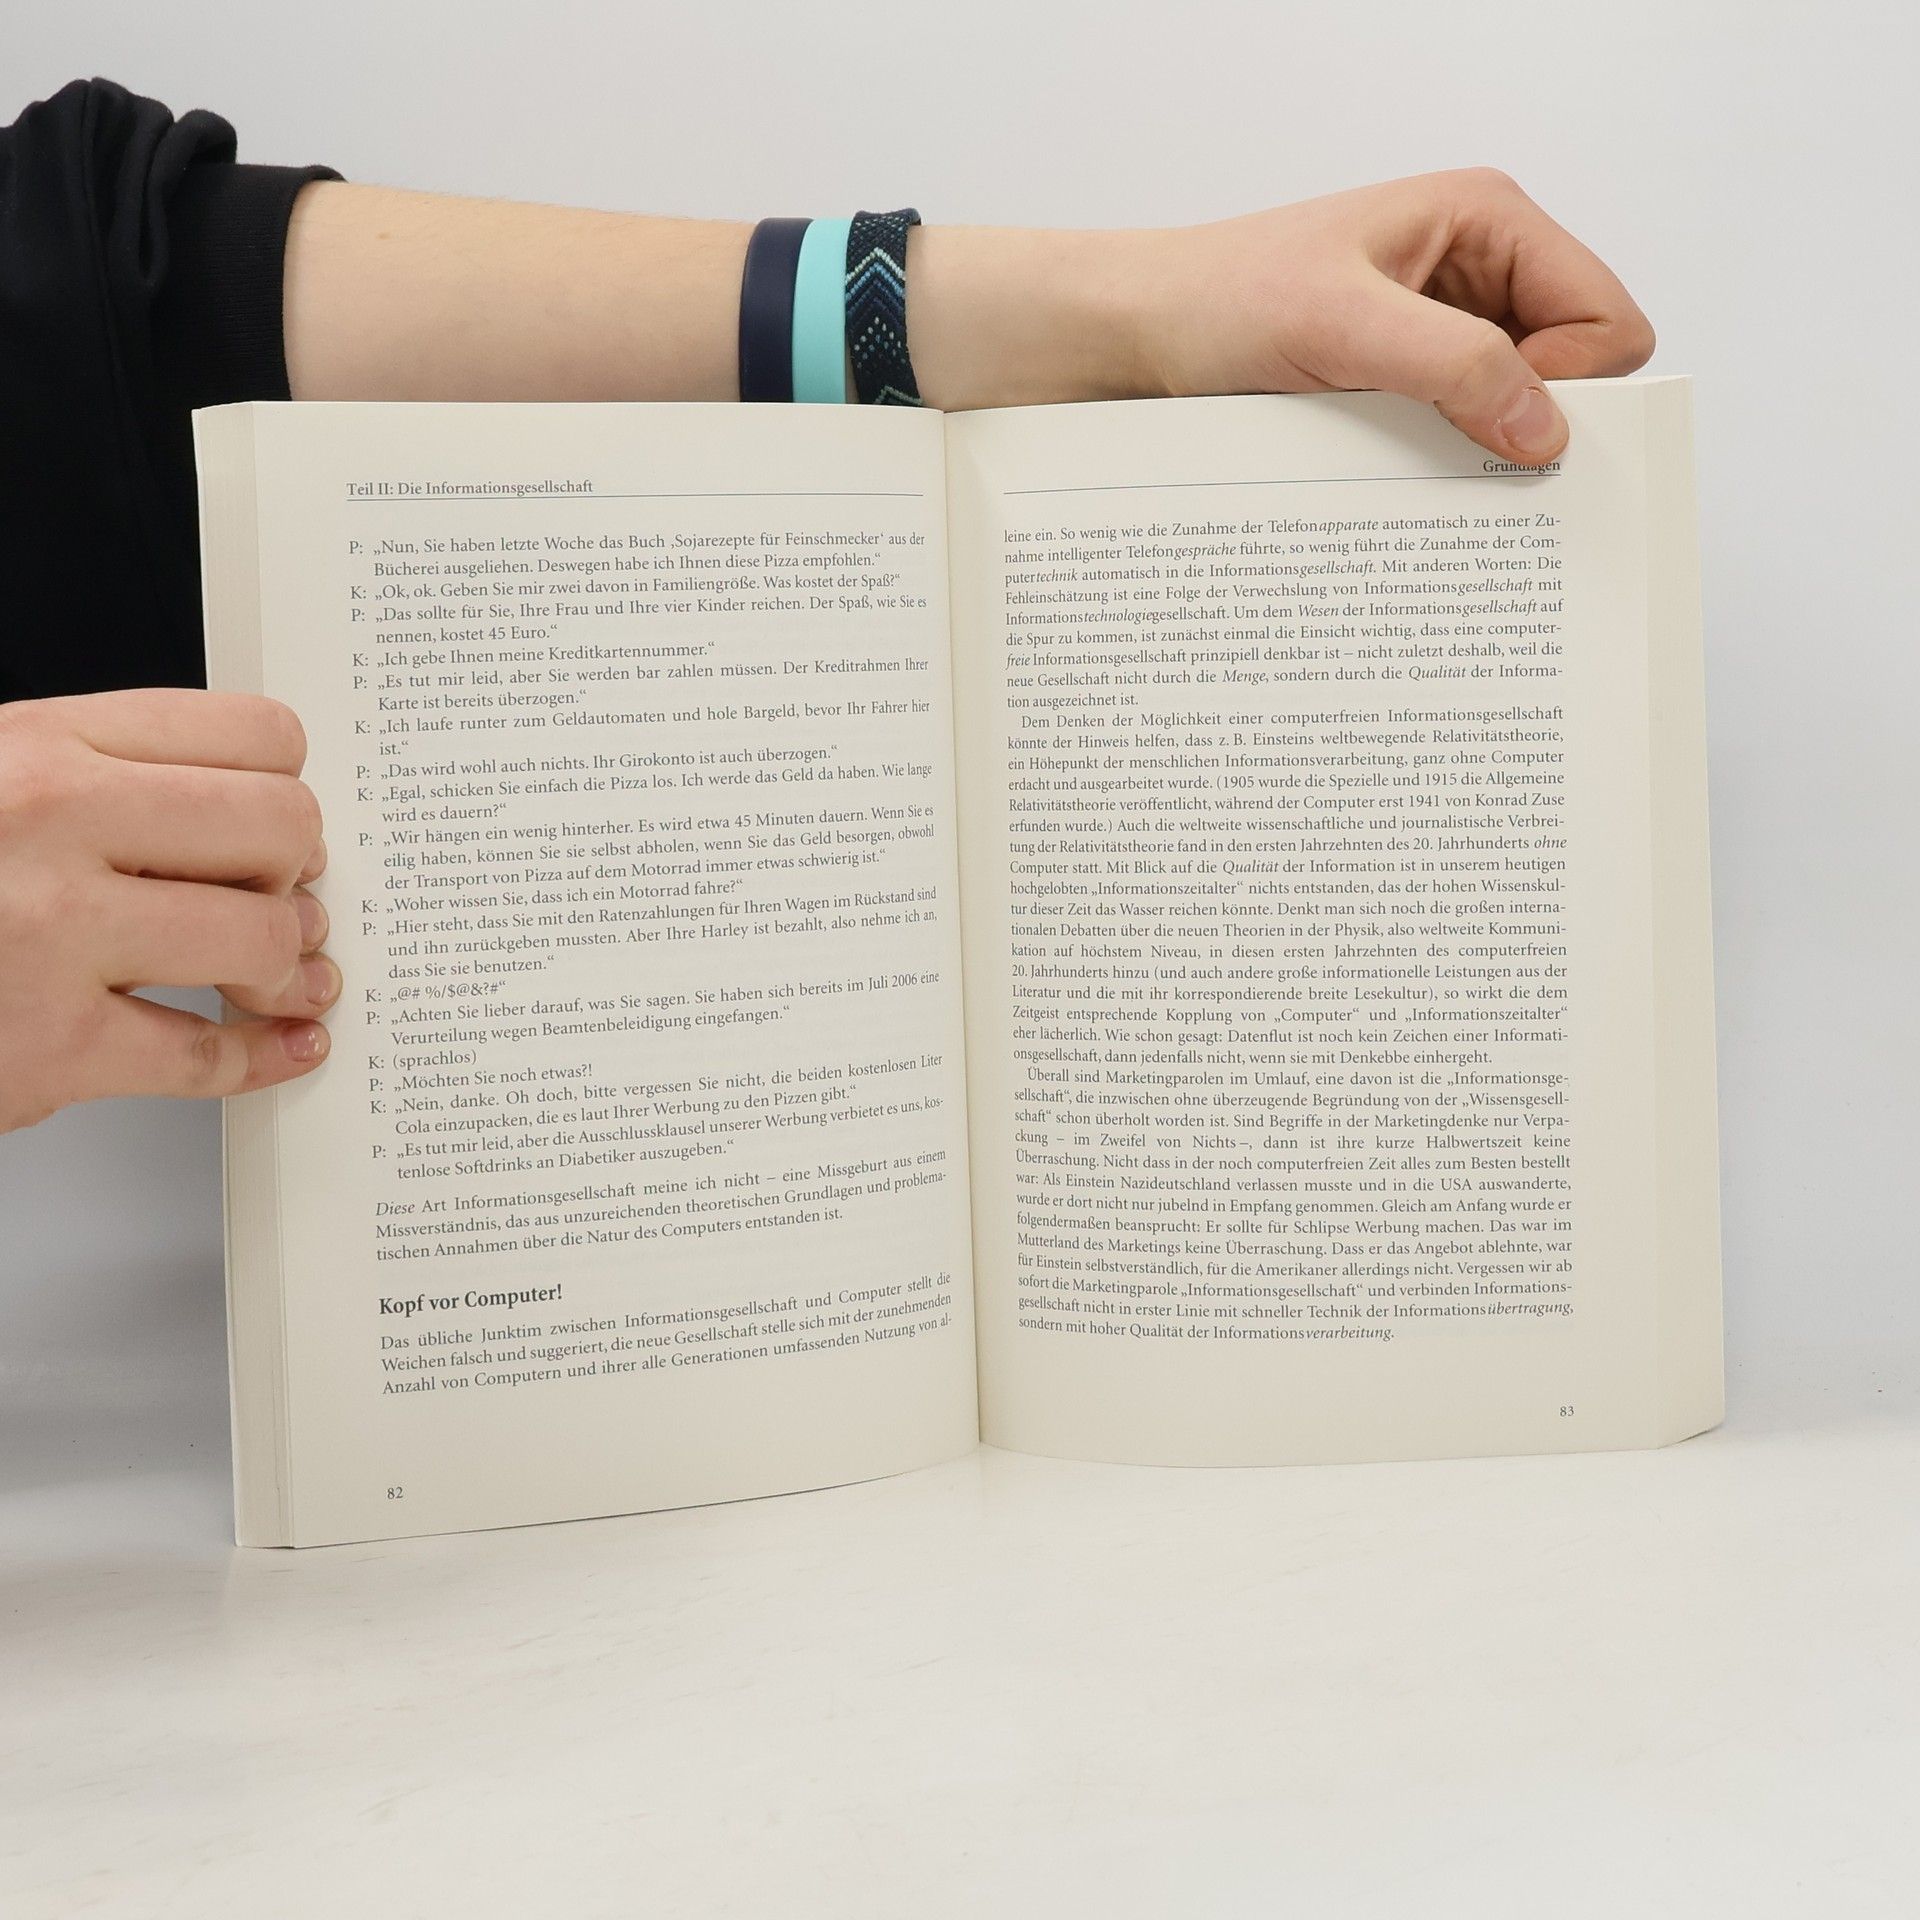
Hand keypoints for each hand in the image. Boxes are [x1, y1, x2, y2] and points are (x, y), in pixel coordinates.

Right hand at [0, 689, 337, 1132]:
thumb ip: (95, 784)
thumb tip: (234, 819)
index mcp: (41, 746)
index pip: (249, 735)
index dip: (282, 787)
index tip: (273, 824)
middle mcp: (51, 823)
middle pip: (280, 828)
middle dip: (295, 873)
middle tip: (281, 898)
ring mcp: (52, 936)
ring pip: (260, 939)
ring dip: (285, 967)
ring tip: (275, 975)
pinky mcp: (49, 1047)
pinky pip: (207, 1053)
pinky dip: (261, 1056)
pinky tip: (279, 1044)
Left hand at [913, 169, 1654, 460]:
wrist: (1127, 338)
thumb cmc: (1216, 300)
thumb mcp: (1342, 326)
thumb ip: (1455, 367)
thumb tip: (1547, 430)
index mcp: (1486, 220)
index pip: (1607, 318)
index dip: (1575, 383)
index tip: (1506, 428)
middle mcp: (1474, 273)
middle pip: (1573, 373)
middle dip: (1534, 424)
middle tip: (1466, 464)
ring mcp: (1436, 333)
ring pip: (1513, 415)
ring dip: (1478, 453)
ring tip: (1412, 469)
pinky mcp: (1396, 384)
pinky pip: (1454, 437)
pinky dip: (1438, 466)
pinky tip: (1393, 479)